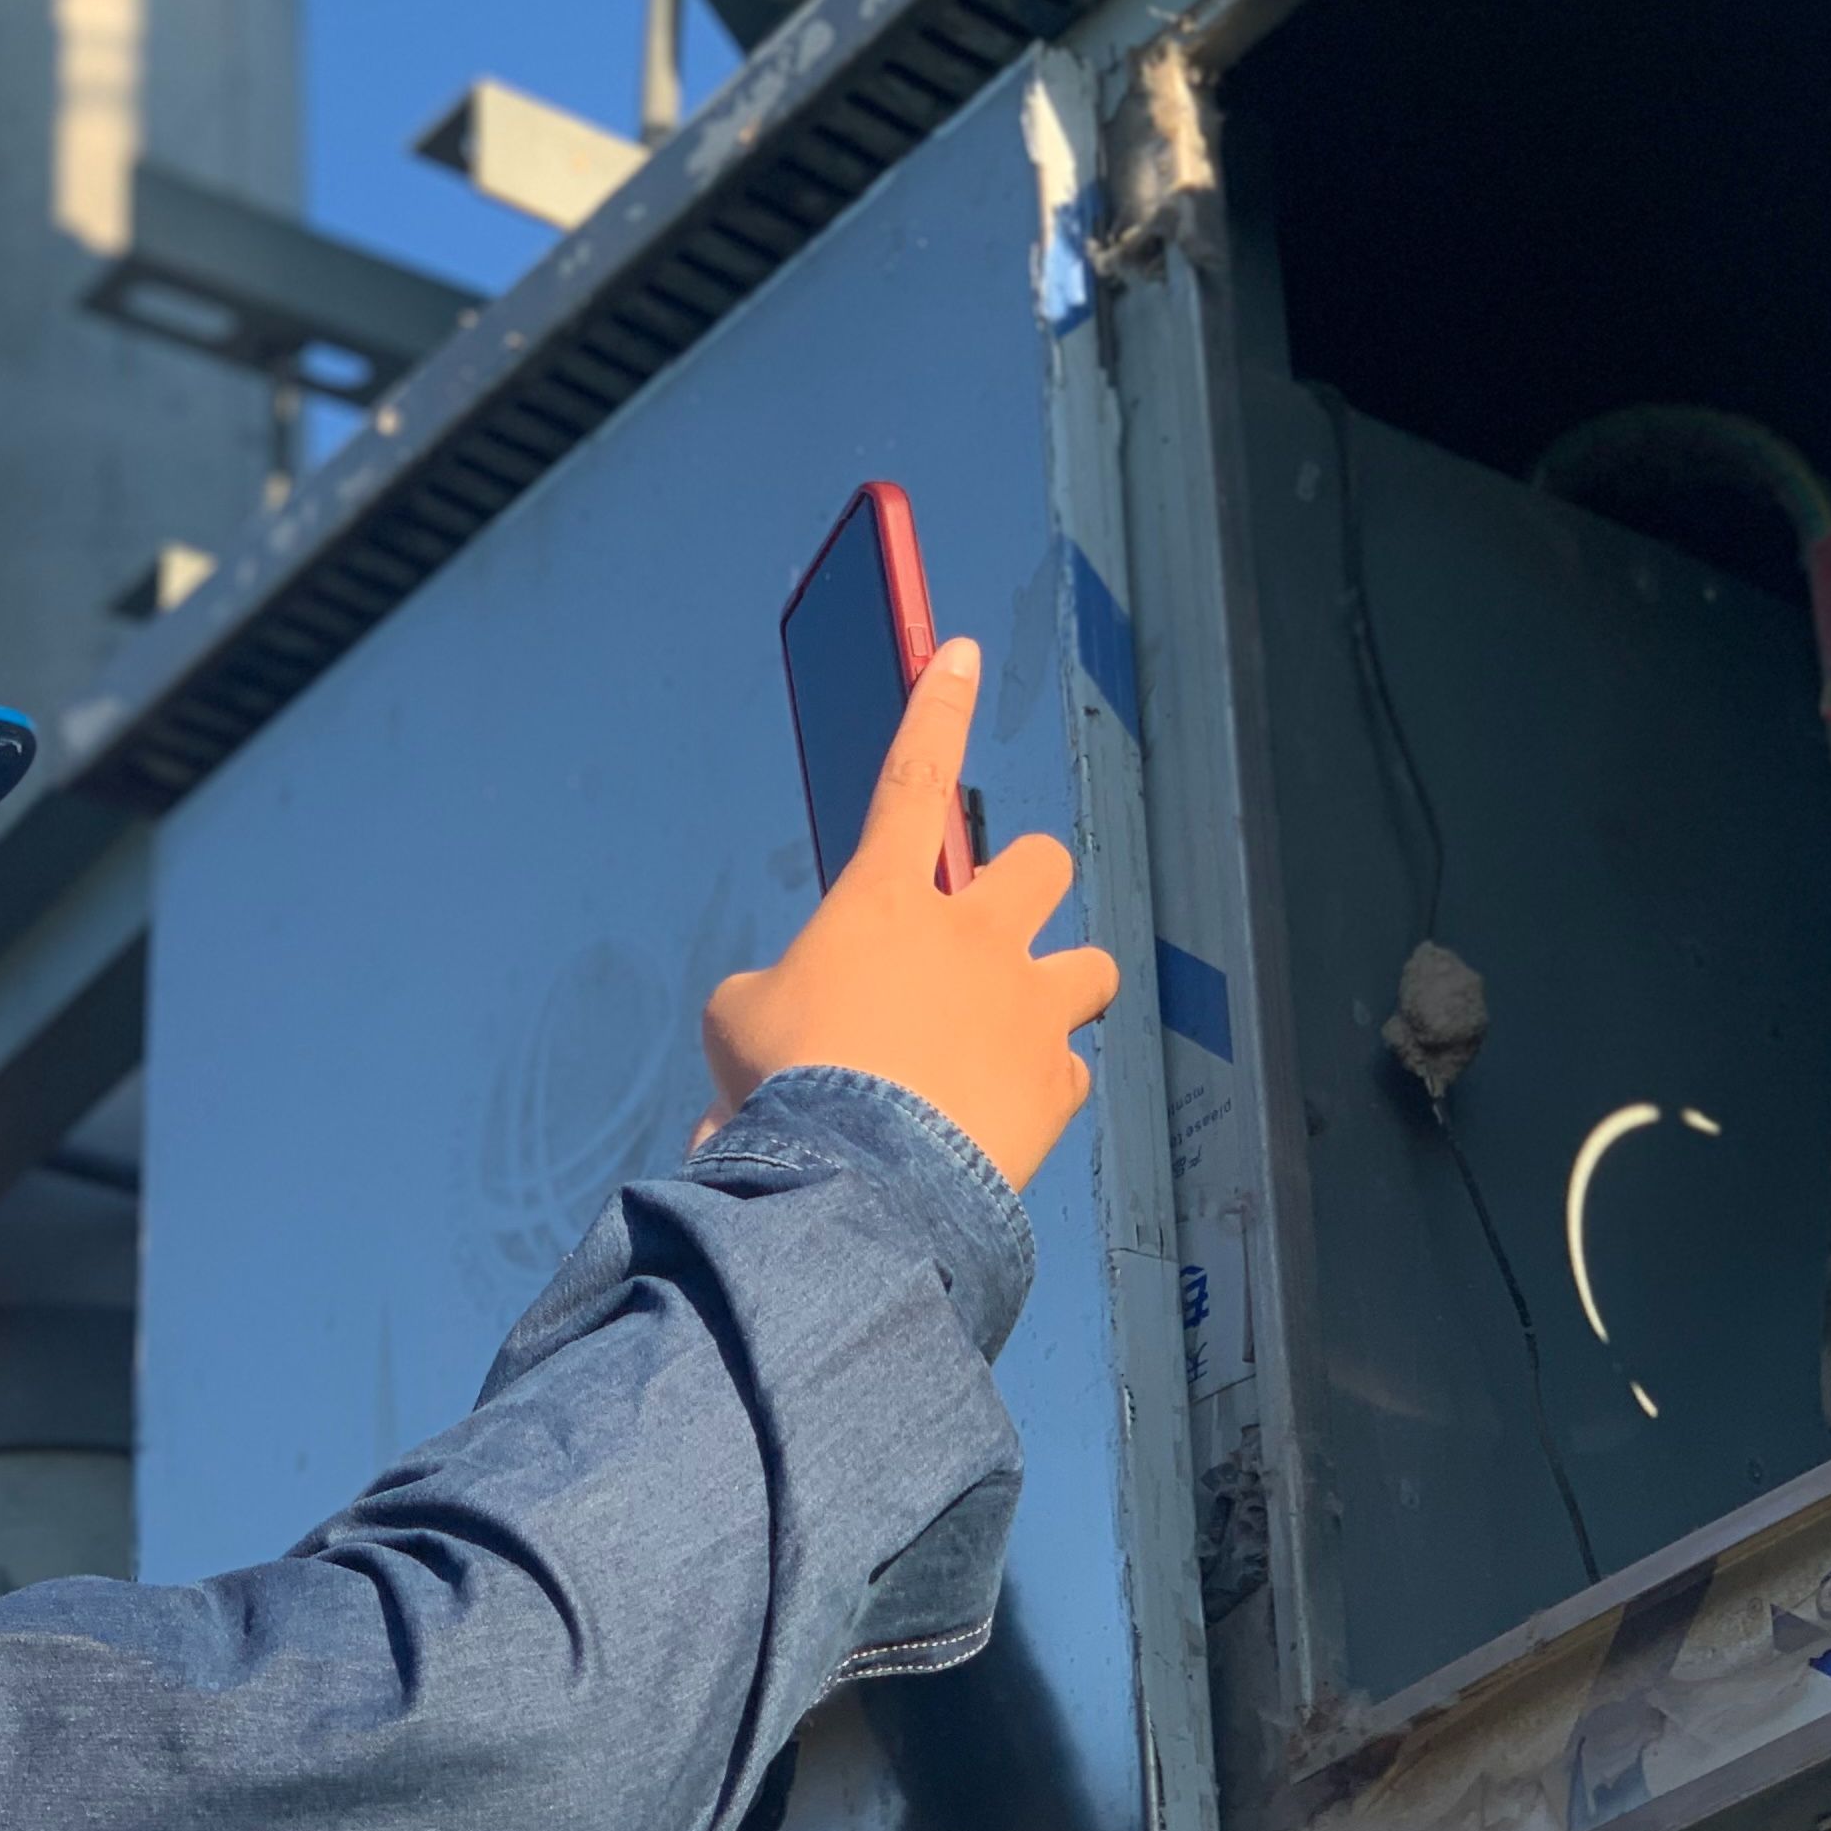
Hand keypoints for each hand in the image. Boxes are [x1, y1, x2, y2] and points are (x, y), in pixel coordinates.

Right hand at [699, 638, 1117, 1188]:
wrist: (855, 1176)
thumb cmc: (783, 1087)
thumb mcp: (738, 1025)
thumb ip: (775, 999)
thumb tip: (791, 1026)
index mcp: (883, 903)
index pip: (911, 778)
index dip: (937, 708)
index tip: (963, 654)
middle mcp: (971, 938)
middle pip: (1040, 864)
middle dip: (1025, 885)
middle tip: (993, 930)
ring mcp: (1026, 1008)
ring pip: (1092, 964)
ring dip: (1061, 988)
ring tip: (1021, 1030)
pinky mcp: (1055, 1083)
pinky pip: (1070, 1070)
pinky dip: (1040, 1089)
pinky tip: (1002, 1121)